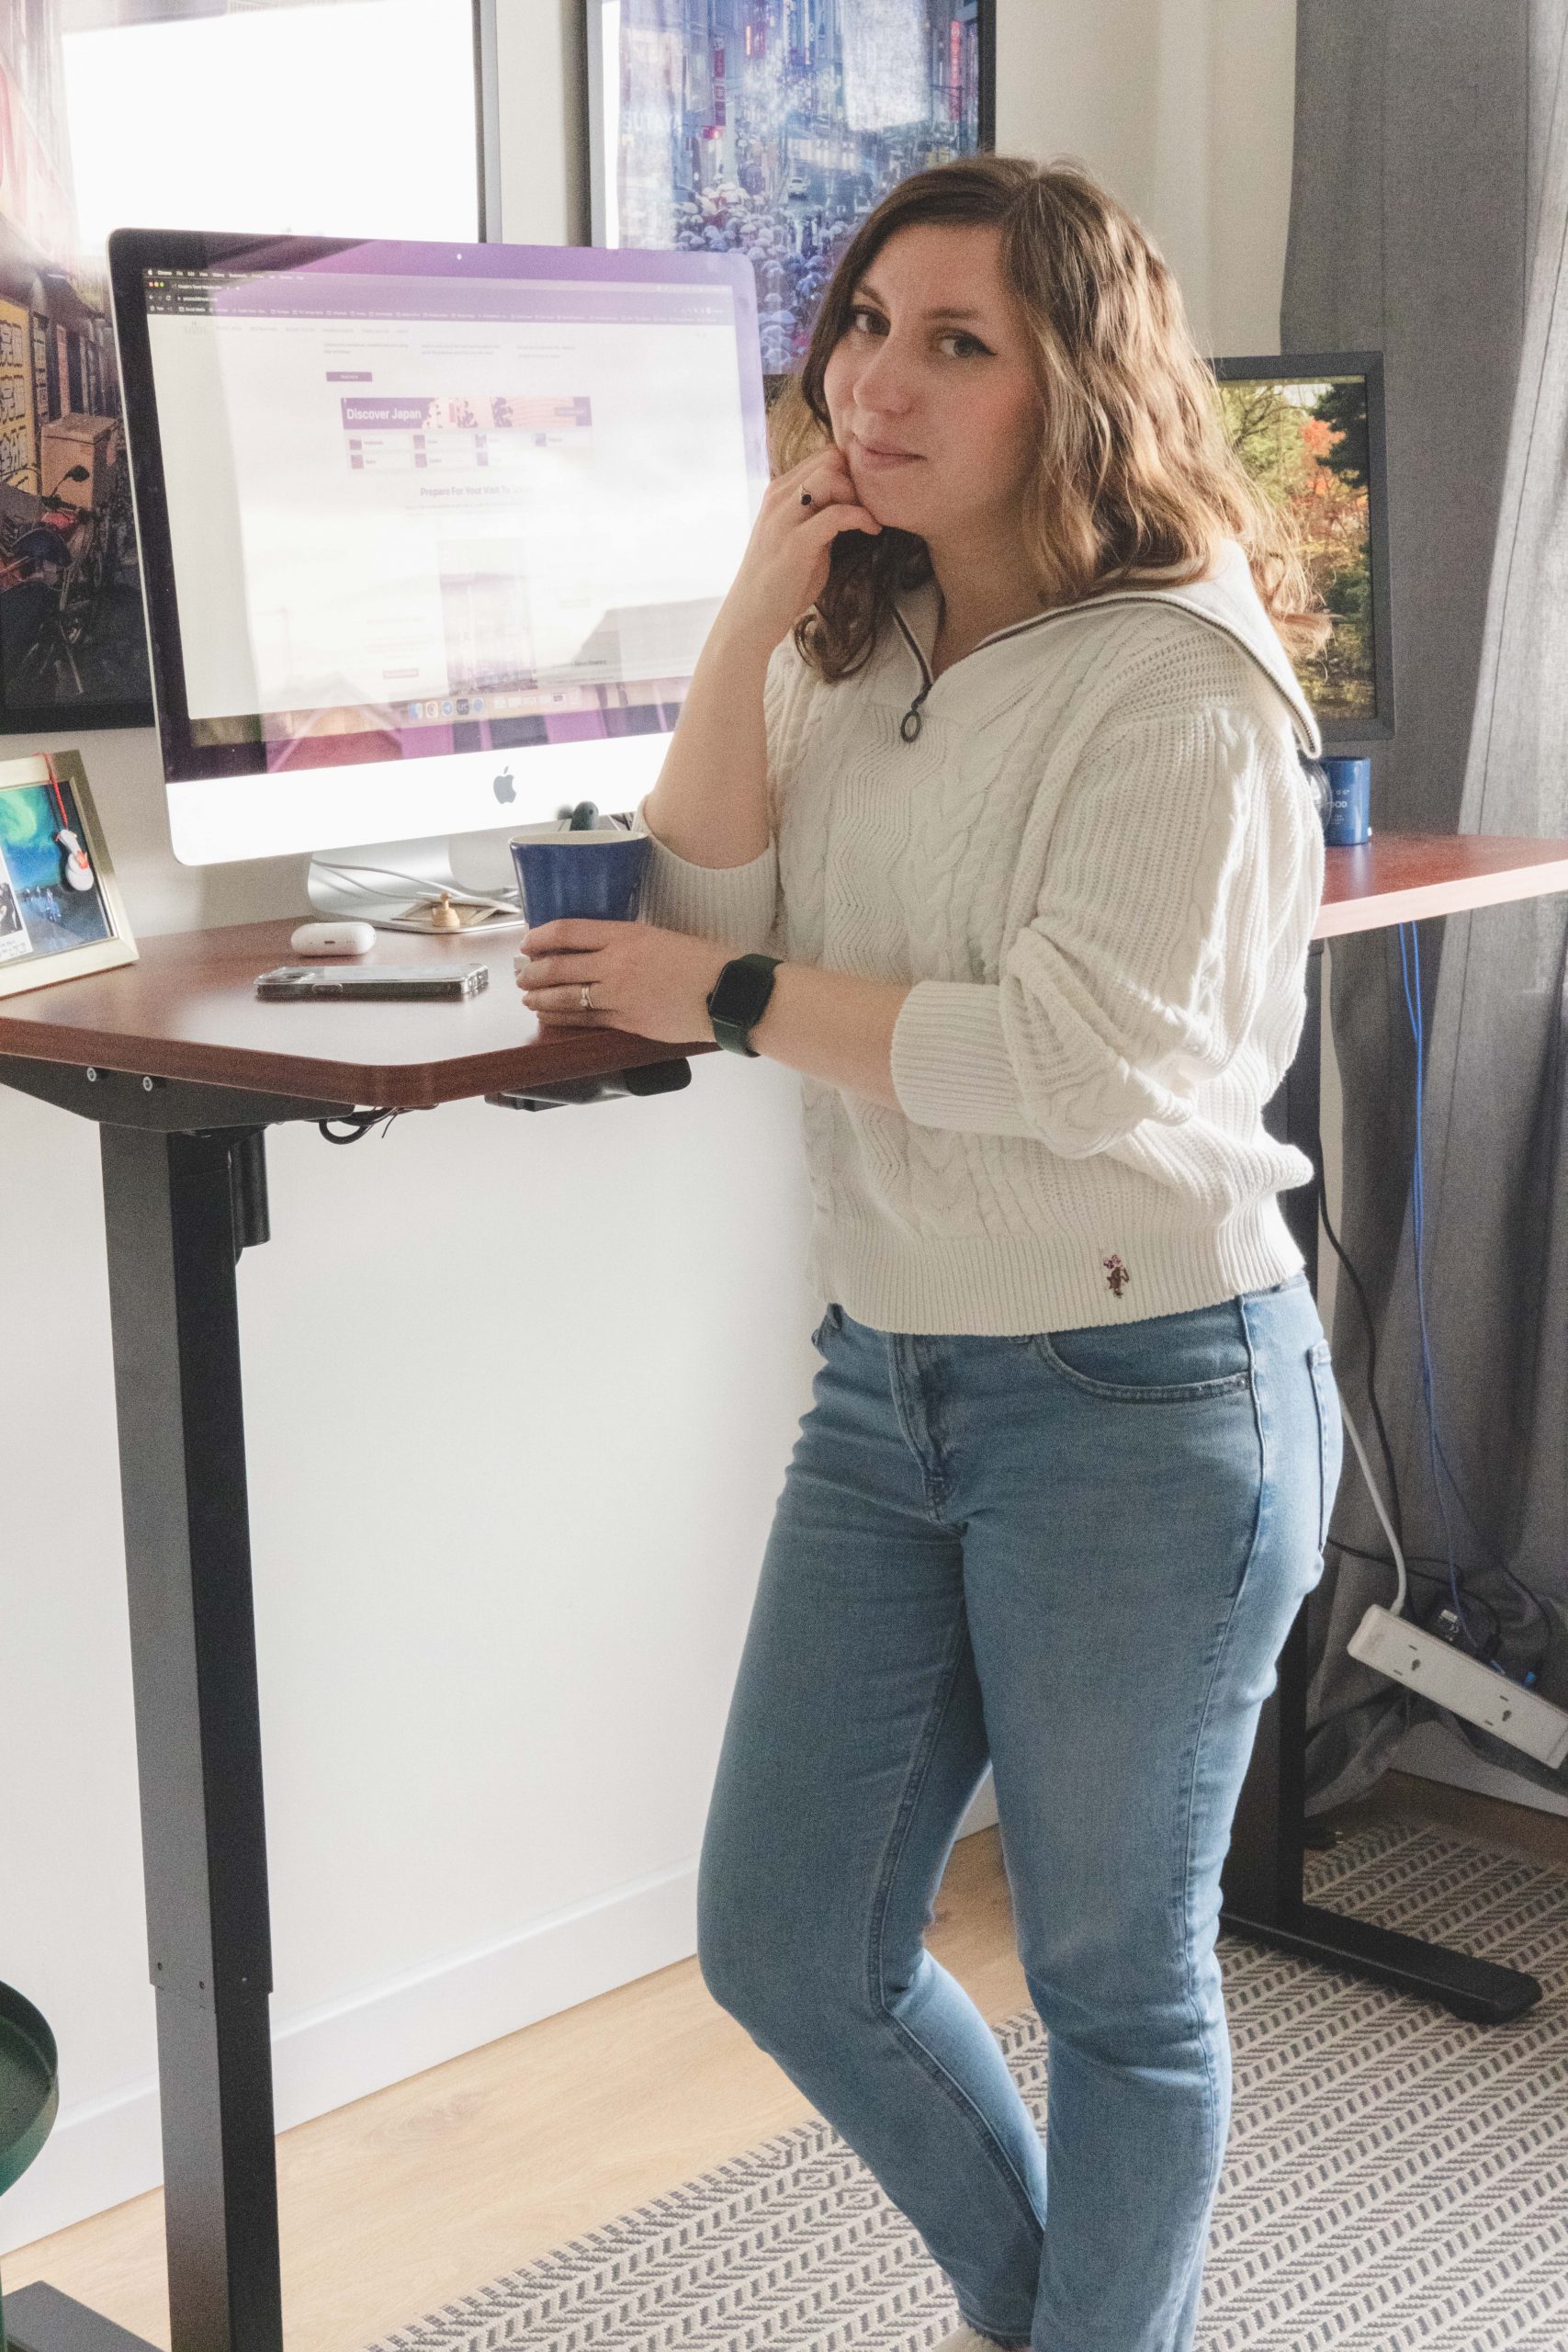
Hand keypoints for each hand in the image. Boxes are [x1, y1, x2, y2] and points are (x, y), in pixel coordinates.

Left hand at [515, 919, 731, 1045]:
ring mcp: (619, 995)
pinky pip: (585, 1020)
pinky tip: (550, 1016)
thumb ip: (629, 942)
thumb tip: (603, 949)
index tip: (528, 942)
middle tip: (521, 973)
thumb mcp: (662, 936)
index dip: (541, 937)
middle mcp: (616, 963)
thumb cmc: (705, 961)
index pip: (569, 932)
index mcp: (626, 935)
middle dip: (533, 971)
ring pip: (565, 996)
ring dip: (540, 996)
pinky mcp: (627, 1022)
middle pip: (559, 966)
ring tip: (527, 997)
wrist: (727, 993)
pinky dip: (562, 1018)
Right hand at [714, 444, 881, 656]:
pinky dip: (861, 517)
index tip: (863, 497)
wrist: (751, 619)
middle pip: (829, 459)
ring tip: (868, 519)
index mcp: (779, 493)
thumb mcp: (801, 538)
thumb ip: (820, 516)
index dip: (850, 471)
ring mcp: (784, 518)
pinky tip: (871, 530)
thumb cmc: (780, 583)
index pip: (822, 456)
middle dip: (856, 479)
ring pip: (831, 476)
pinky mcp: (796, 543)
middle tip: (869, 508)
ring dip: (857, 495)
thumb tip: (852, 501)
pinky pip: (837, 514)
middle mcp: (778, 498)